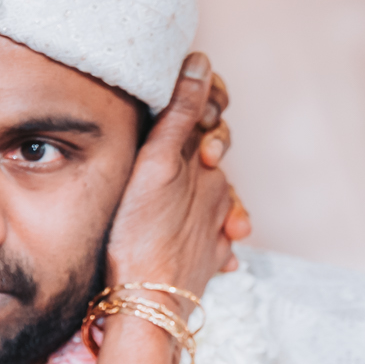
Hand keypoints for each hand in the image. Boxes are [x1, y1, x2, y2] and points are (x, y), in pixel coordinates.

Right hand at [106, 53, 237, 301]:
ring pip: (220, 195)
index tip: (186, 110)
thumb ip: (181, 112)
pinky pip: (220, 236)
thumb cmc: (144, 233)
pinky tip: (204, 233)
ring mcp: (218, 229)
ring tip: (193, 187)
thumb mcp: (157, 163)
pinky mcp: (212, 259)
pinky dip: (215, 229)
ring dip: (210, 187)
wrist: (149, 302)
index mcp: (208, 167)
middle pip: (215, 156)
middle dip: (203, 144)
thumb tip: (201, 62)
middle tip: (184, 151)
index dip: (203, 104)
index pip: (214, 119)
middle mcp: (219, 195)